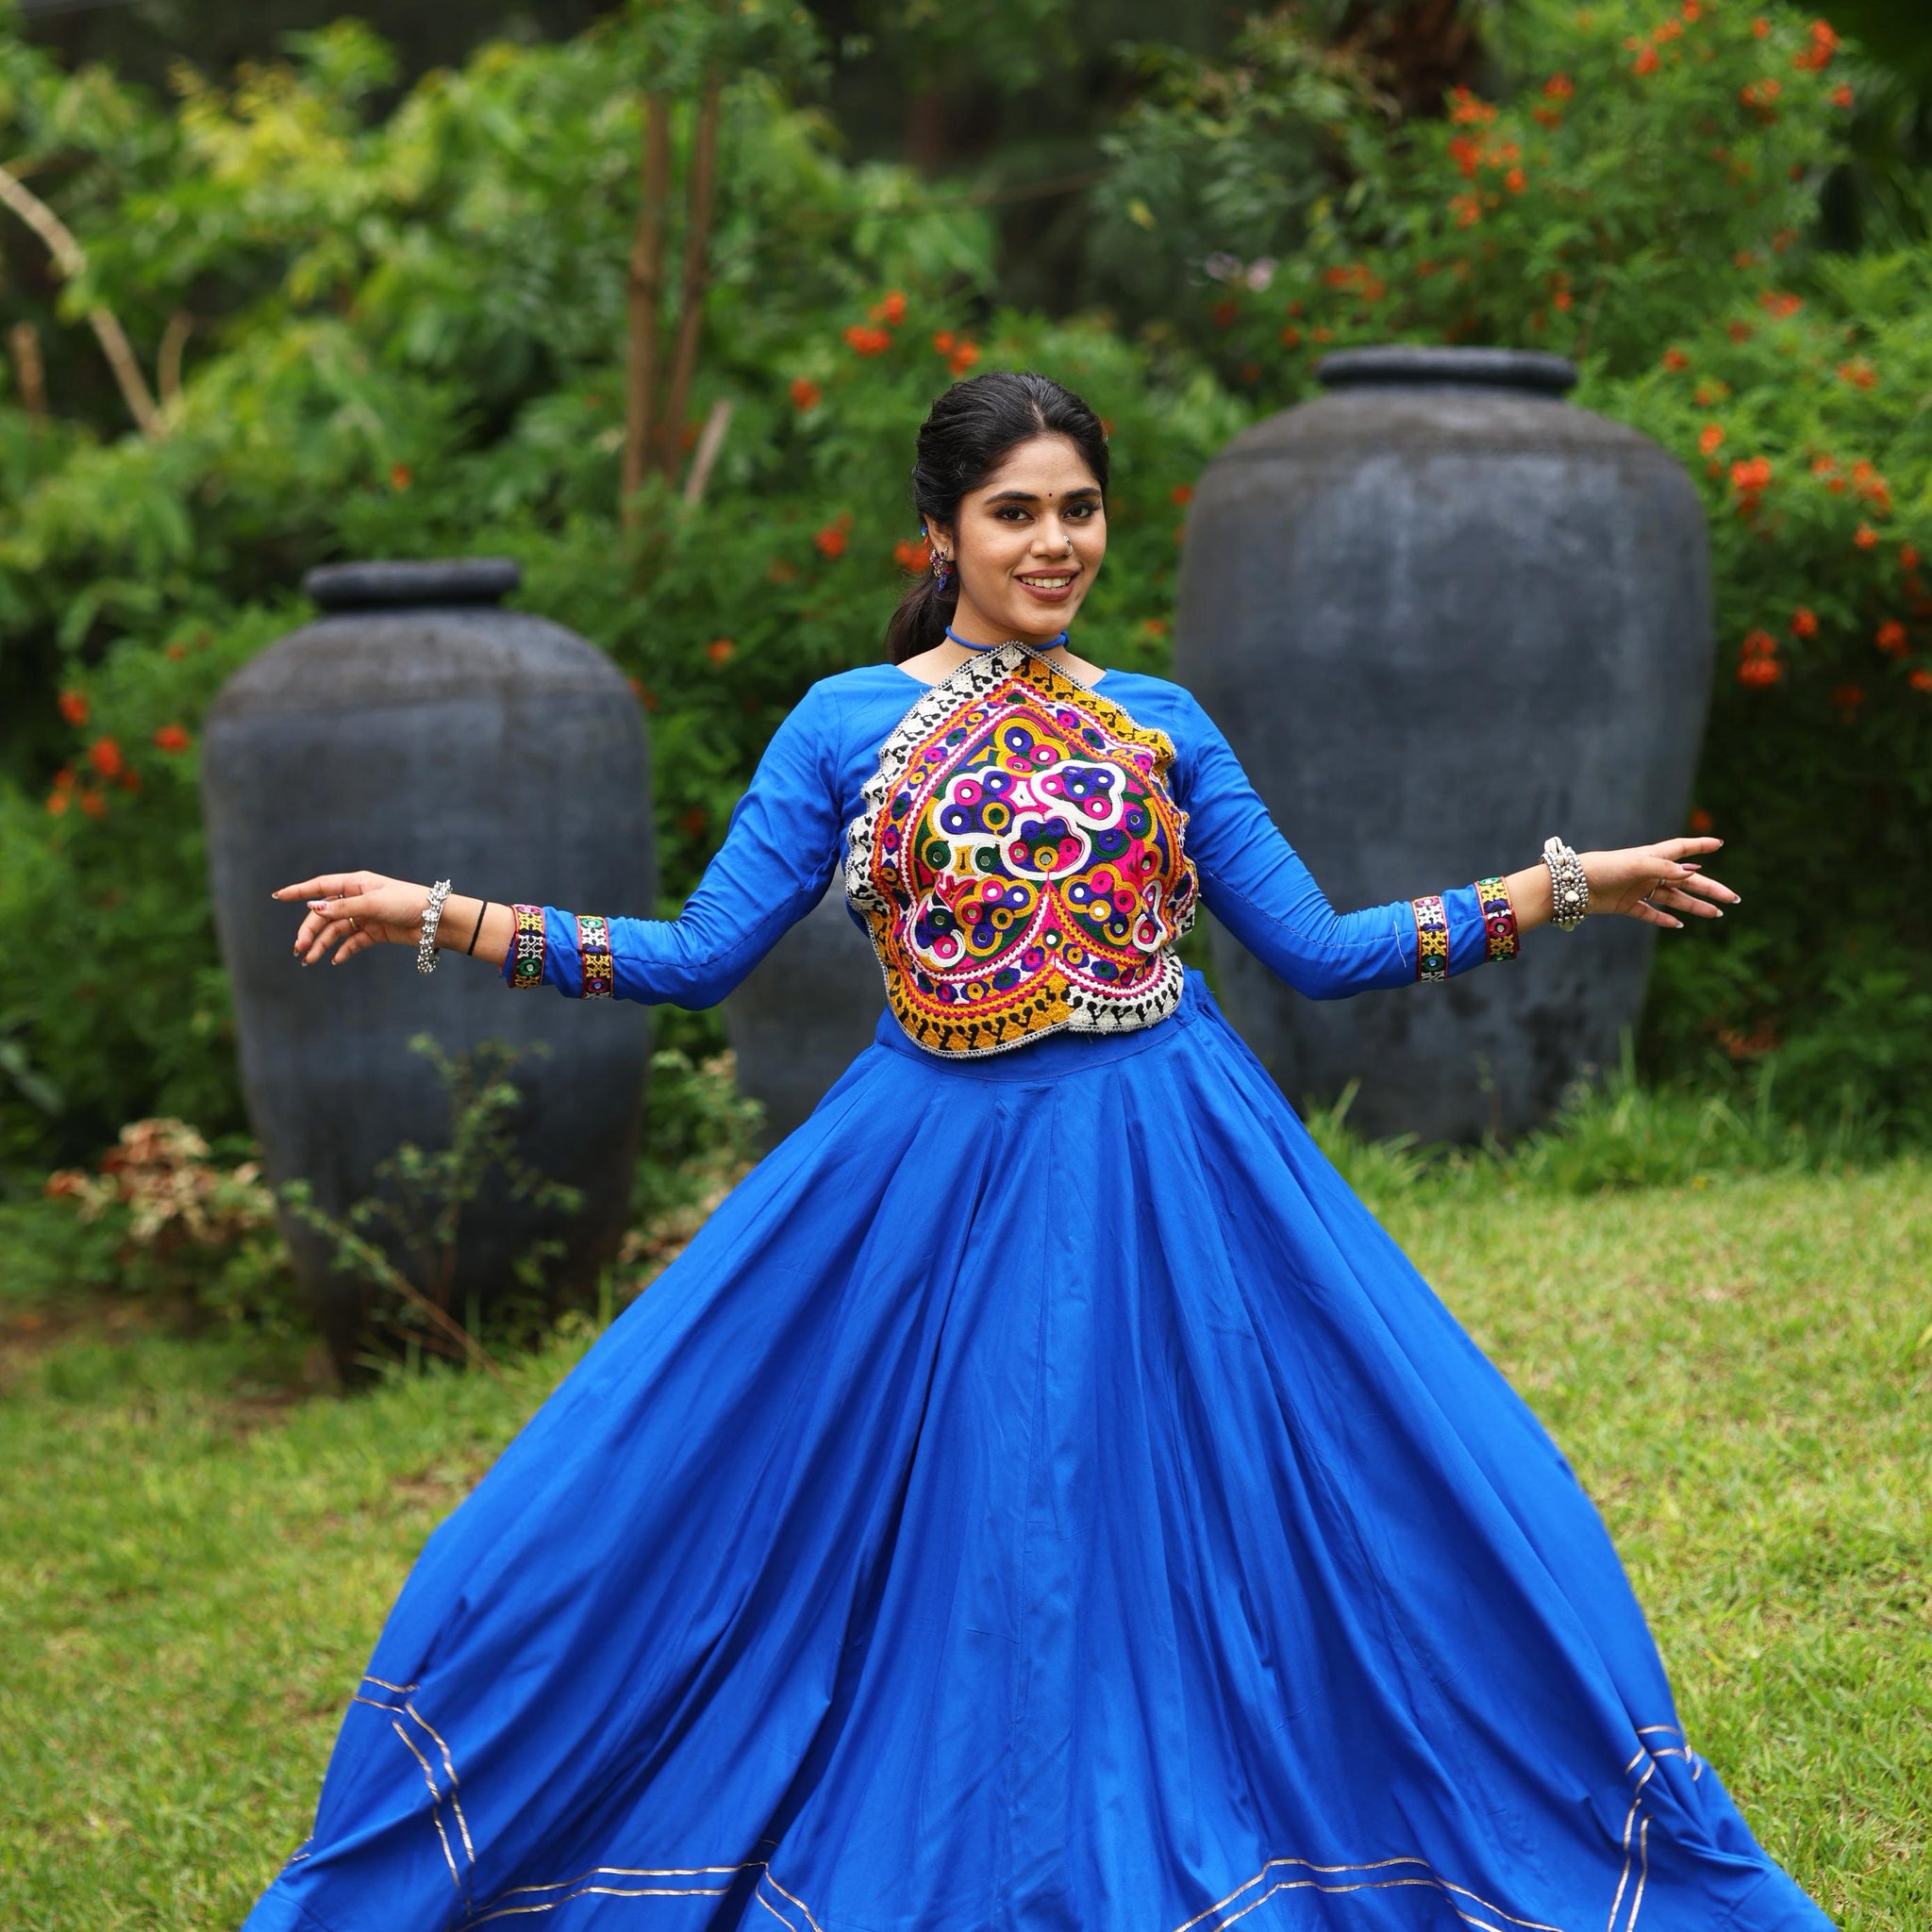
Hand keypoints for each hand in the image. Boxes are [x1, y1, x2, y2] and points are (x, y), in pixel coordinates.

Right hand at [274, 871, 433, 964]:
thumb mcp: (373, 903)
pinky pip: (353, 941)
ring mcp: (366, 916)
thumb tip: (312, 908)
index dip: (299, 891)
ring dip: (322, 944)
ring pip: (337, 930)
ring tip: (309, 960)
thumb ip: (343, 908)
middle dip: (310, 931)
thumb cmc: (408, 903)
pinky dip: (343, 950)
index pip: (321, 886)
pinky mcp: (376, 932)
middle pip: (325, 914)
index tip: (278, 896)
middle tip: (299, 949)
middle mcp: (358, 898)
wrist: (438, 921)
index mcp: (356, 883)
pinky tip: (335, 960)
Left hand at [1582, 837, 1737, 928]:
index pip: (1682, 848)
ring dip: (1694, 906)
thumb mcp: (1636, 865)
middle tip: (1732, 898)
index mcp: (1652, 857)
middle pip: (1687, 881)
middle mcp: (1648, 872)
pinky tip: (1678, 925)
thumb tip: (1693, 872)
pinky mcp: (1626, 905)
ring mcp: (1638, 889)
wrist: (1571, 885)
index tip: (1720, 843)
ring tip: (1715, 914)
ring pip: (1673, 899)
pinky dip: (1663, 919)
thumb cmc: (1603, 868)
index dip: (1700, 846)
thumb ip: (1664, 868)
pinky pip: (1650, 913)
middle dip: (1710, 889)